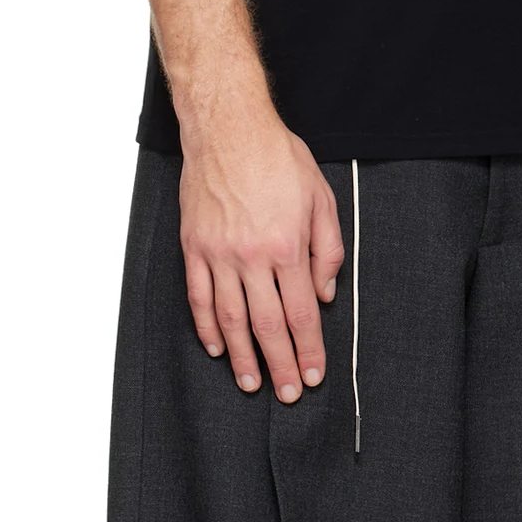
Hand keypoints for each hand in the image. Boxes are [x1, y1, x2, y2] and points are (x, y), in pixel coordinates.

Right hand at [178, 111, 345, 402]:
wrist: (228, 128)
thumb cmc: (276, 156)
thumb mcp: (320, 196)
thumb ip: (327, 248)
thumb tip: (324, 294)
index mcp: (287, 244)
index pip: (301, 313)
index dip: (309, 349)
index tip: (314, 373)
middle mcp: (251, 255)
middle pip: (268, 325)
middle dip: (280, 365)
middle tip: (288, 393)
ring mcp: (218, 253)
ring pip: (230, 319)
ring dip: (243, 357)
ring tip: (252, 383)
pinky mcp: (194, 246)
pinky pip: (199, 297)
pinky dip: (207, 327)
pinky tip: (217, 347)